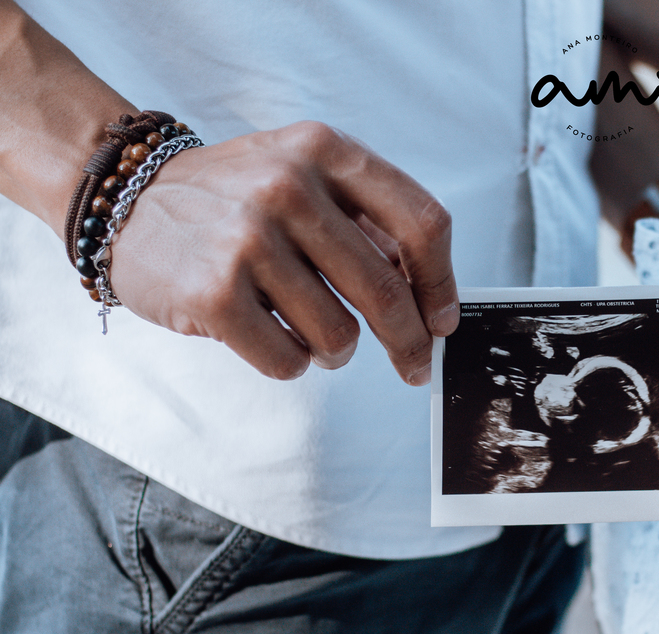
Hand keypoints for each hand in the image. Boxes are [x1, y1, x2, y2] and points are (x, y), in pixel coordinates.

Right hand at [108, 121, 457, 384]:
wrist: (125, 199)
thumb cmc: (233, 196)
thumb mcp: (304, 174)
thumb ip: (367, 219)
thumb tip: (429, 294)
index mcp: (325, 151)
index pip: (421, 222)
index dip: (442, 283)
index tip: (443, 320)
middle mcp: (288, 187)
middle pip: (386, 290)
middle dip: (409, 342)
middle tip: (415, 366)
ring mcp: (248, 239)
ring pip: (338, 335)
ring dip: (336, 351)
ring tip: (313, 333)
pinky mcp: (213, 293)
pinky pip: (288, 359)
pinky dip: (291, 361)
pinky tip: (272, 335)